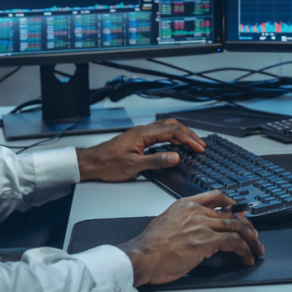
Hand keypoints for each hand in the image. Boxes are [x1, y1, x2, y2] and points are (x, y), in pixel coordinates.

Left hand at [76, 119, 205, 182]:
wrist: (91, 163)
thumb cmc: (107, 163)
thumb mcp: (134, 166)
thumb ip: (156, 161)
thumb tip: (175, 157)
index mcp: (144, 134)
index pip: (172, 132)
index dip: (188, 139)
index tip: (198, 147)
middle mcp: (143, 131)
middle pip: (172, 126)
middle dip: (188, 134)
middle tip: (199, 143)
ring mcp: (140, 134)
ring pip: (166, 128)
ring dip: (181, 134)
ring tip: (191, 143)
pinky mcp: (138, 139)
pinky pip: (160, 134)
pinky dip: (172, 138)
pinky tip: (174, 145)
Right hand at [121, 191, 265, 285]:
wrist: (142, 257)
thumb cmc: (149, 246)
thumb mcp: (166, 223)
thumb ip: (183, 221)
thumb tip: (194, 229)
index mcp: (186, 204)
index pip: (217, 196)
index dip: (233, 204)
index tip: (241, 212)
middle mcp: (197, 211)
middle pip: (231, 214)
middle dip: (247, 226)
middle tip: (254, 235)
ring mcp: (203, 225)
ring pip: (237, 227)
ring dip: (250, 239)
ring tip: (256, 249)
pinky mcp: (207, 241)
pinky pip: (234, 242)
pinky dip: (244, 250)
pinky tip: (246, 257)